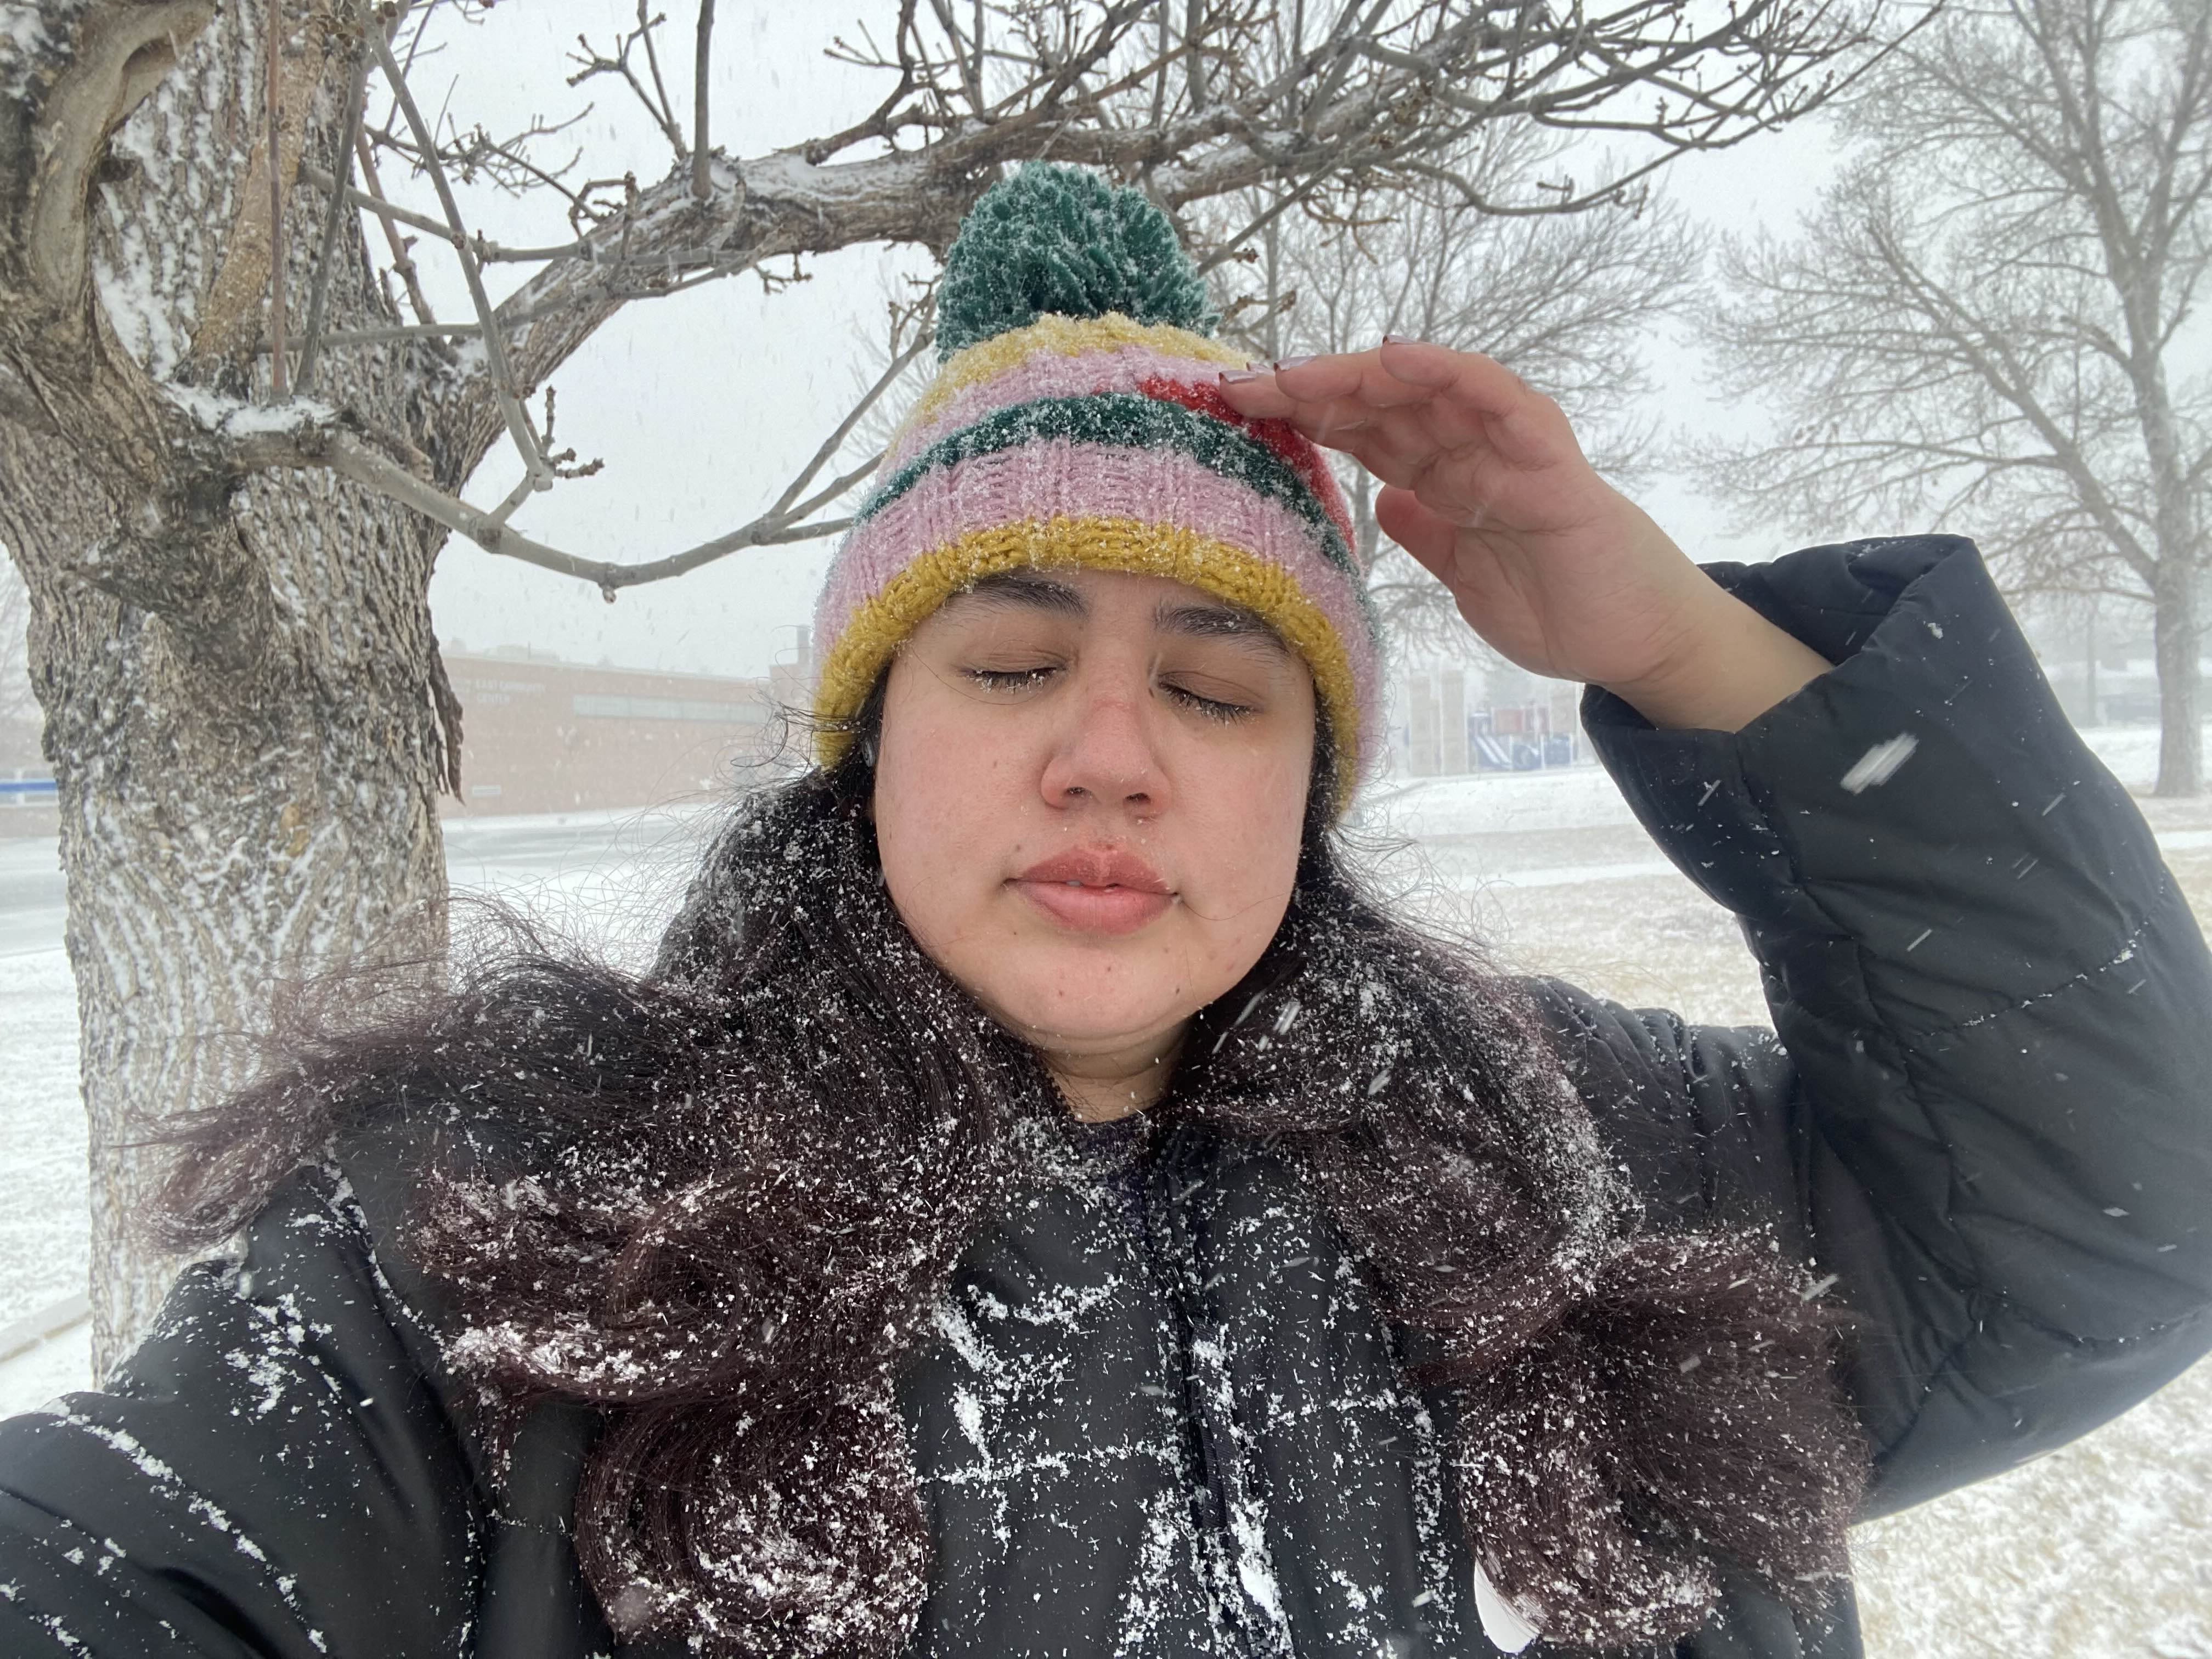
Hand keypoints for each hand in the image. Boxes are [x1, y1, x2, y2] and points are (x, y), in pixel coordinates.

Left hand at [1216, 340, 1828, 731]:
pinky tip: (1398, 357)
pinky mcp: (1549, 464)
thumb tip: (1381, 501)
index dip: (1303, 416)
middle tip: (1242, 385)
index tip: (1238, 412)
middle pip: (1381, 402)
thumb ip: (1426, 531)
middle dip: (1311, 389)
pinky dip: (1448, 373)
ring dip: (1360, 373)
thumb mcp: (1463, 572)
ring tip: (1298, 369)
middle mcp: (1473, 449)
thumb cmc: (1558, 604)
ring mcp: (1511, 448)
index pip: (1364, 430)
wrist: (1633, 640)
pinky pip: (1496, 402)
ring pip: (1428, 388)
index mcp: (1447, 475)